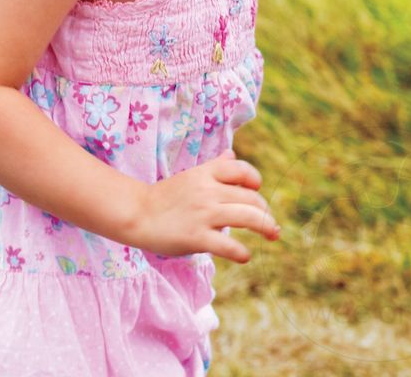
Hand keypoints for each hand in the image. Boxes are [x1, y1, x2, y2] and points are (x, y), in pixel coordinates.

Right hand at [126, 149, 279, 263]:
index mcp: (205, 174)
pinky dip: (242, 252)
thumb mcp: (191, 175)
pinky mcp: (197, 237)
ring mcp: (203, 214)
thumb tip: (232, 153)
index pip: (241, 170)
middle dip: (265, 212)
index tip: (256, 191)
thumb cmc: (166, 196)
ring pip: (247, 218)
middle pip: (250, 197)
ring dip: (265, 227)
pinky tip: (244, 255)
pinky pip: (229, 246)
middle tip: (270, 224)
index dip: (255, 180)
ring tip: (272, 235)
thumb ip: (214, 166)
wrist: (138, 214)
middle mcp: (207, 191)